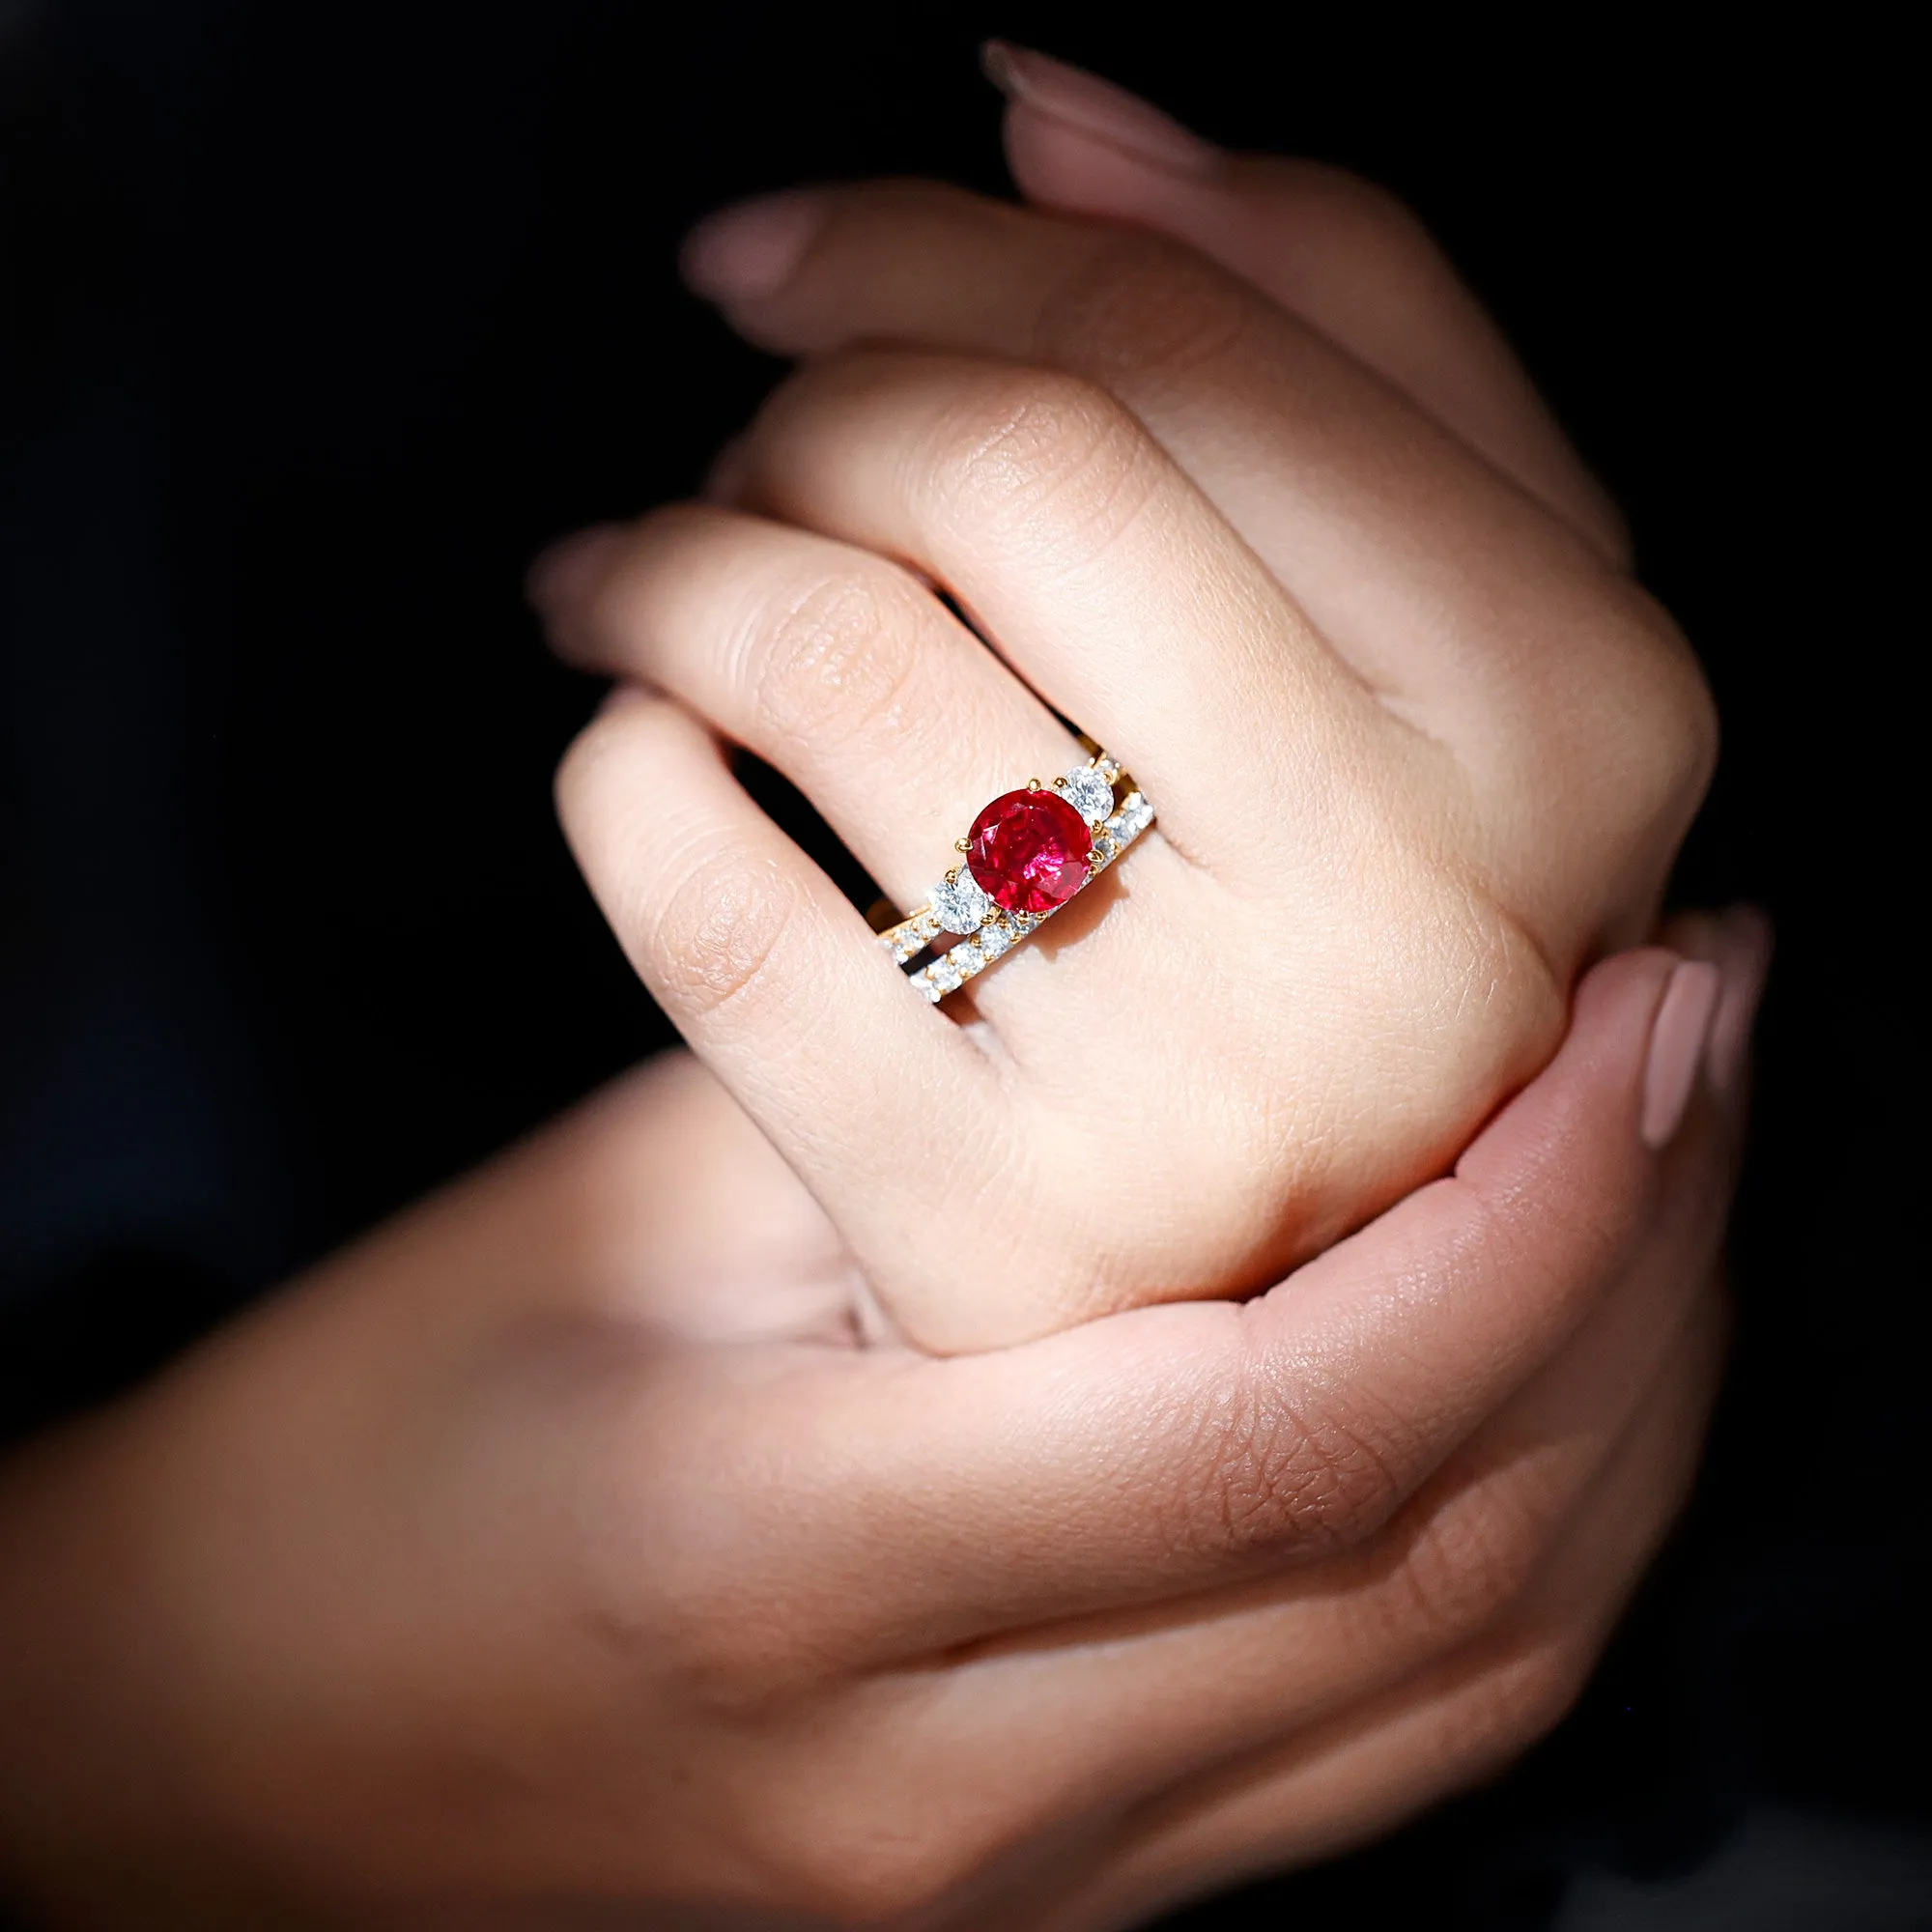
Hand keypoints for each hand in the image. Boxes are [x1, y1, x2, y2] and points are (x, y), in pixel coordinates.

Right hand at [0, 935, 1762, 1928]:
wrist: (216, 1750)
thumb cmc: (368, 1449)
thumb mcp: (612, 1224)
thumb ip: (906, 1123)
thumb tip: (1194, 1005)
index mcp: (800, 1564)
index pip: (1290, 1427)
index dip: (1524, 1212)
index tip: (1634, 1010)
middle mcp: (949, 1785)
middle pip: (1444, 1573)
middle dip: (1635, 1281)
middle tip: (1699, 1037)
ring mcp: (1018, 1888)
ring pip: (1462, 1689)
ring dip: (1618, 1417)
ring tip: (1665, 1177)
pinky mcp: (1045, 1903)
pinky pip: (1380, 1751)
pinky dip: (1517, 1553)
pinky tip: (1541, 1376)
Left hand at [532, 53, 1718, 1350]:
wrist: (1246, 1257)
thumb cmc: (1318, 887)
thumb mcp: (1421, 607)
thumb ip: (1304, 324)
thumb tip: (1045, 104)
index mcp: (1576, 723)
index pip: (1185, 344)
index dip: (927, 246)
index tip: (786, 257)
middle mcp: (1428, 925)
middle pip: (1007, 466)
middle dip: (807, 403)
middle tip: (748, 458)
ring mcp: (1210, 1105)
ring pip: (828, 651)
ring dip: (670, 562)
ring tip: (645, 590)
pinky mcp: (993, 1241)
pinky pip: (706, 908)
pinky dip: (617, 774)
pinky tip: (646, 761)